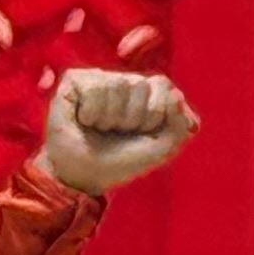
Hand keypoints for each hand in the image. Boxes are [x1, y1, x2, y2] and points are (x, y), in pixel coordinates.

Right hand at [41, 69, 199, 194]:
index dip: (154, 115)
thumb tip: (176, 95)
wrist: (85, 176)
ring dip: (110, 118)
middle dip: (132, 118)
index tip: (142, 132)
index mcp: (148, 94)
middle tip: (118, 132)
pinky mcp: (74, 80)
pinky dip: (91, 113)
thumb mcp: (161, 148)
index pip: (163, 85)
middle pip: (140, 84)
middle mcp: (124, 82)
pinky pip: (94, 88)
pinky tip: (84, 121)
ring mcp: (99, 78)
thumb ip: (179, 125)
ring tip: (100, 129)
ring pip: (117, 85)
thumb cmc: (122, 161)